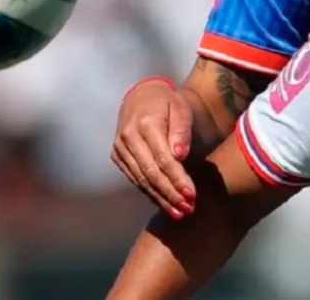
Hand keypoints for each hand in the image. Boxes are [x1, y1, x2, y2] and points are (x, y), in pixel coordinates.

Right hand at [111, 79, 197, 218]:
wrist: (142, 97)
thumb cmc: (167, 103)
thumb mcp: (180, 108)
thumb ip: (181, 130)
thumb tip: (180, 155)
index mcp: (145, 123)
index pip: (162, 158)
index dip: (177, 179)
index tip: (192, 195)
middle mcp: (128, 137)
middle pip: (151, 173)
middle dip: (170, 194)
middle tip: (188, 209)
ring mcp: (120, 148)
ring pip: (141, 180)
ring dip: (160, 199)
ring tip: (179, 212)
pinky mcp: (117, 156)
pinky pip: (135, 178)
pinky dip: (150, 193)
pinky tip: (164, 203)